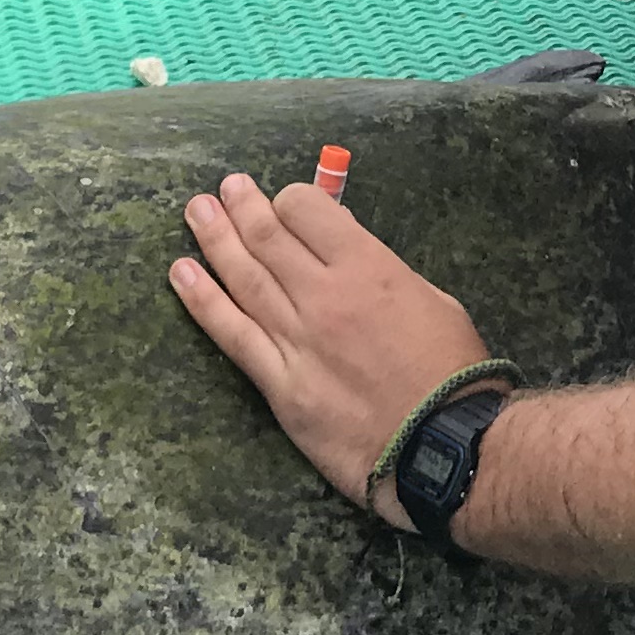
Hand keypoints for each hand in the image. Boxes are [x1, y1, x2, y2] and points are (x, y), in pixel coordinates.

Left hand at [170, 171, 493, 518]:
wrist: (445, 445)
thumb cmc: (453, 370)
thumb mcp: (433, 297)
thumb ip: (383, 269)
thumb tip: (344, 247)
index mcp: (367, 267)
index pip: (307, 210)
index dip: (292, 200)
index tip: (285, 203)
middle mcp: (323, 295)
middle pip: (267, 237)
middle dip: (241, 206)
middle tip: (224, 189)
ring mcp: (296, 339)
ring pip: (243, 277)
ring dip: (214, 239)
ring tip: (195, 212)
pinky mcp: (279, 383)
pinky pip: (232, 334)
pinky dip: (203, 300)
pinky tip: (182, 273)